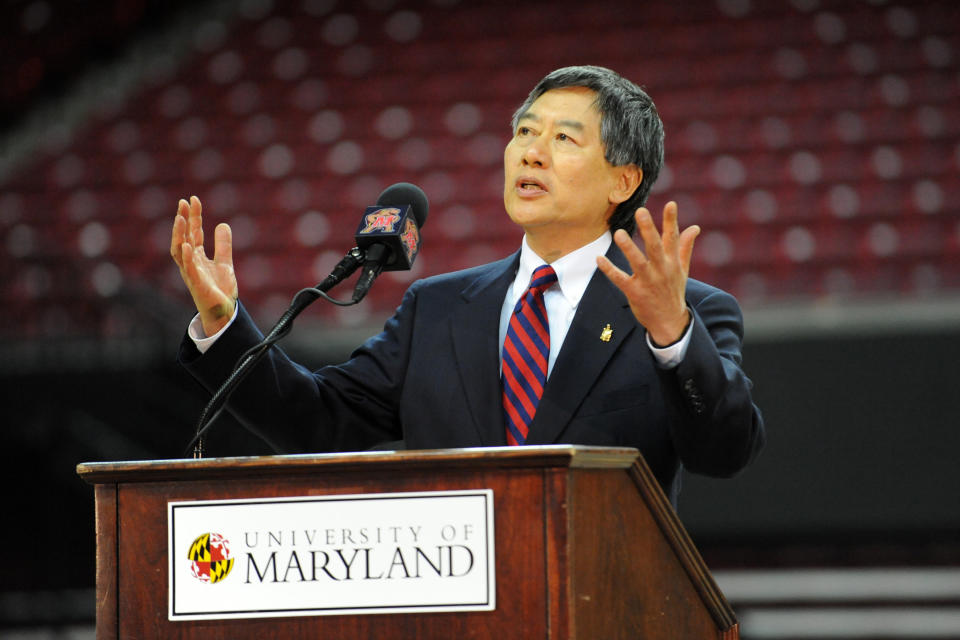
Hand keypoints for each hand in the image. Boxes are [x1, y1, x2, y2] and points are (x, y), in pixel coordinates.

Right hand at [170, 196, 237, 336]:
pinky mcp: (197, 285)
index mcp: (197, 257)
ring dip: (179, 235)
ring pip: (180, 252)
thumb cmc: (220, 291)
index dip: (193, 216)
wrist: (223, 313)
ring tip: (181, 218)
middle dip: (183, 220)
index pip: (193, 232)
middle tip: (183, 202)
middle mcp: (190, 263)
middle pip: (183, 237)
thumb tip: (222, 224)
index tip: (193, 200)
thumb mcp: (225, 263)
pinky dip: (187, 257)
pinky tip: (187, 245)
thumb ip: (223, 245)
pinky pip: (189, 270)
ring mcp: (192, 273)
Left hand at [597, 201, 699, 345]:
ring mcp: (648, 282)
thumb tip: (695, 227)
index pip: (673, 238)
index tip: (671, 204)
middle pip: (654, 246)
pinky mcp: (635, 293)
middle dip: (648, 228)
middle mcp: (661, 270)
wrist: (670, 322)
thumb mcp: (682, 269)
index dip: (671, 220)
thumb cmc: (673, 291)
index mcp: (672, 262)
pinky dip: (609, 269)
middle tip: (640, 211)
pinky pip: (620, 279)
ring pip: (637, 262)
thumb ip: (685, 247)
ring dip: (628, 248)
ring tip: (619, 233)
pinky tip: (599, 259)